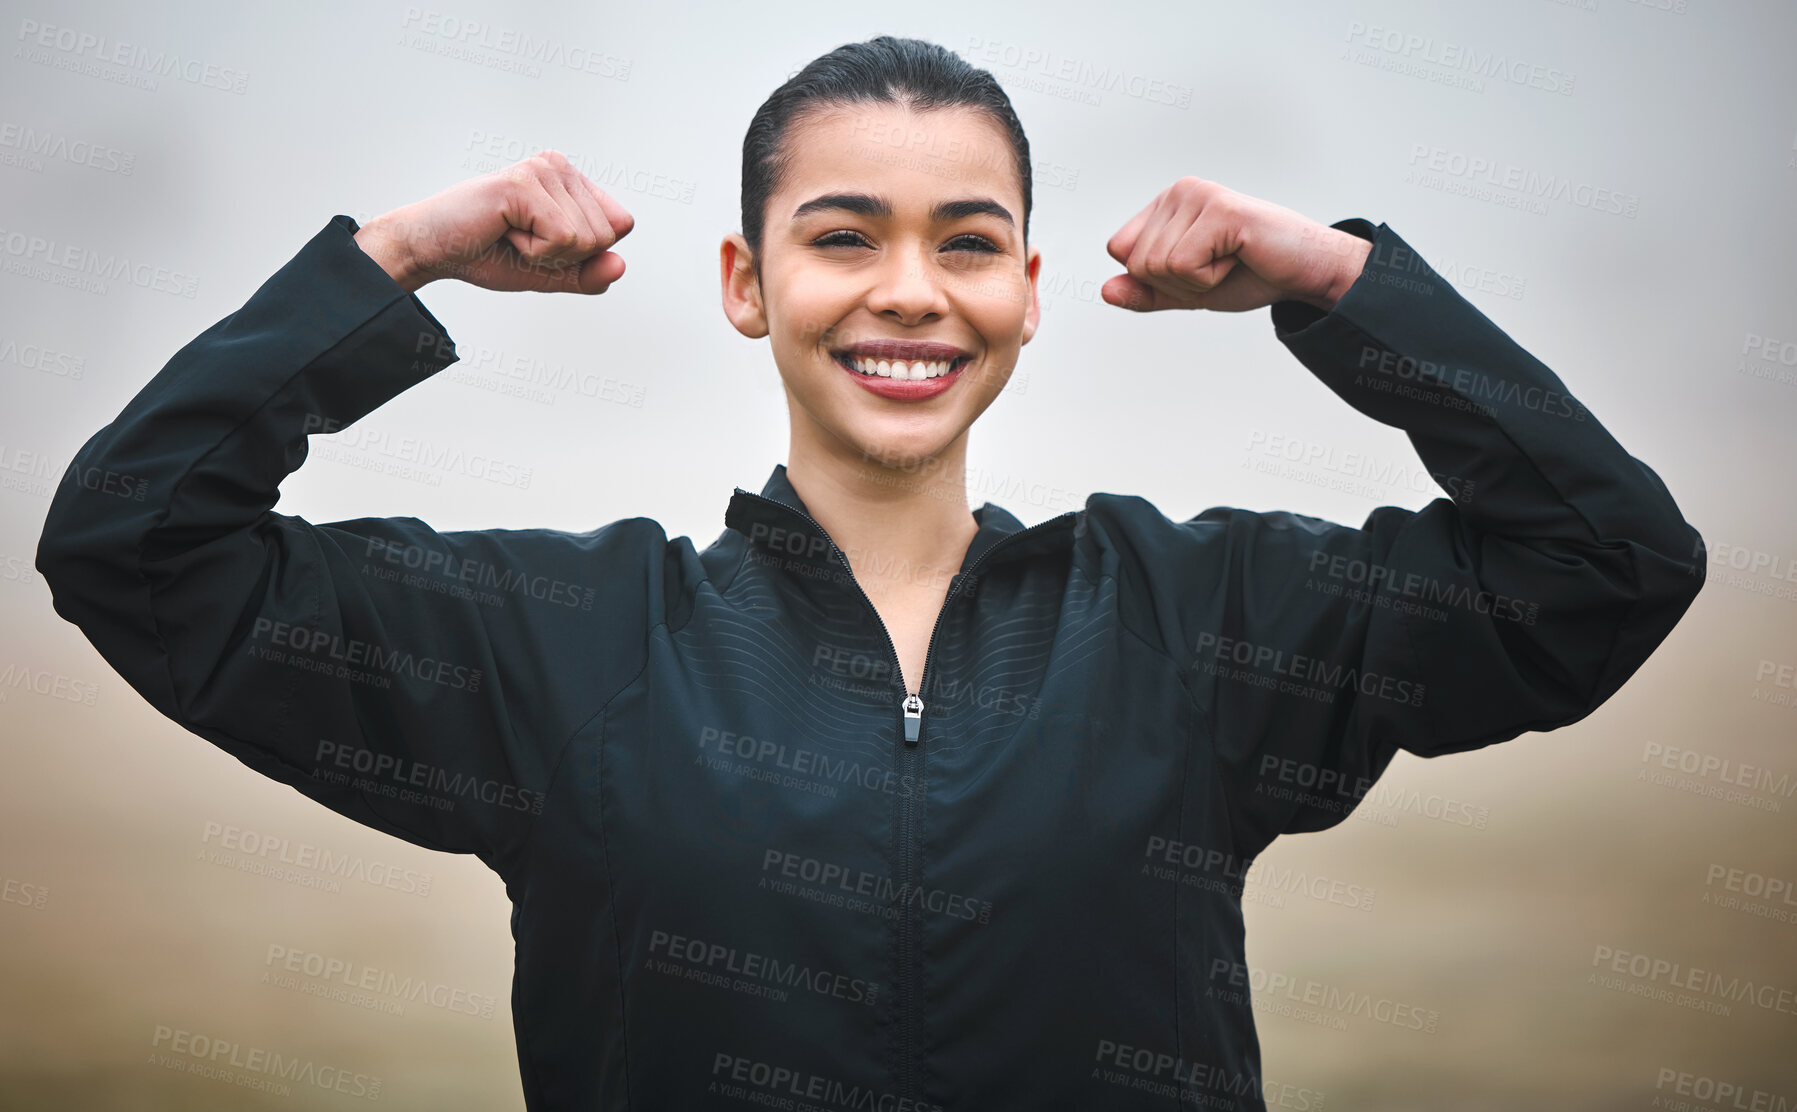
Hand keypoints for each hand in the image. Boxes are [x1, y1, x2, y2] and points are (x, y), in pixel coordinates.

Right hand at [353, 149, 632, 294]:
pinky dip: (535, 252)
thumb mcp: (551, 274)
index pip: (619, 225)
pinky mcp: (524, 183)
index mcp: (570, 180)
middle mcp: (559, 166)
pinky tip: (504, 231)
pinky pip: (563, 238)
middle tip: (521, 241)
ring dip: (546, 254)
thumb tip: (621, 265)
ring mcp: (542, 170)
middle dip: (565, 256)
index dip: (584, 252)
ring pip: (587, 238)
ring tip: (510, 234)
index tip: (541, 243)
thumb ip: (590, 274)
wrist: (433, 250)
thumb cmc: (486, 254)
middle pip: (607, 235)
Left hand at [1102, 177, 1369, 313]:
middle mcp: (1178, 192)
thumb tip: (1105, 291)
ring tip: (1230, 260)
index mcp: (1165, 205)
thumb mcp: (1187, 291)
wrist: (1303, 274)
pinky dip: (1210, 278)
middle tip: (1219, 266)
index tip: (1198, 267)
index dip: (1155, 277)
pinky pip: (1183, 265)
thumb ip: (1145, 293)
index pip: (1120, 252)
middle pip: (1137, 262)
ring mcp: (1198, 196)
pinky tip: (1238, 257)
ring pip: (1158, 265)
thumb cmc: (1250, 274)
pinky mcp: (1218, 209)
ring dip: (1197, 281)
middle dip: (1177, 283)